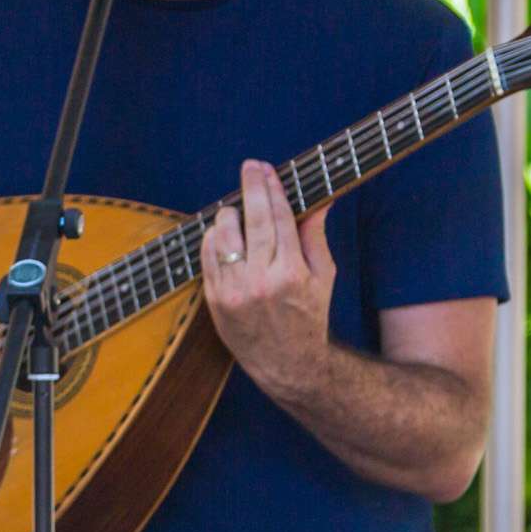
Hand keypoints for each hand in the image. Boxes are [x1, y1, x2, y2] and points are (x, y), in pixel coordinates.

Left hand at [200, 160, 335, 400]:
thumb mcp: (323, 277)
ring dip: (228, 214)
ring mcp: (234, 291)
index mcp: (291, 272)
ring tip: (235, 208)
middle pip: (251, 220)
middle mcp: (260, 280)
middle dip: (251, 187)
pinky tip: (221, 232)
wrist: (287, 364)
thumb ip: (316, 236)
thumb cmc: (309, 318)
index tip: (267, 169)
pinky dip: (213, 239)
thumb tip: (320, 201)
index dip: (272, 188)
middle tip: (250, 167)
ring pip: (223, 235)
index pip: (278, 217)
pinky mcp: (215, 300)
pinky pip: (207, 257)